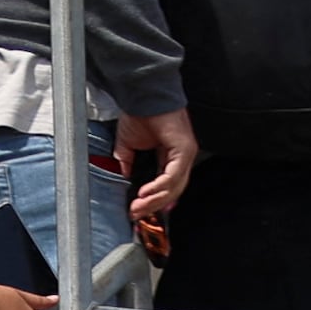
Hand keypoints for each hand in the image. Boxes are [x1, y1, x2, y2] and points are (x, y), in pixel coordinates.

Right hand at [107, 106, 198, 231]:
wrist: (142, 96)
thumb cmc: (138, 114)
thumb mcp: (127, 146)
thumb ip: (127, 163)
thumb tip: (125, 178)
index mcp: (170, 156)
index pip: (168, 186)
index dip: (155, 202)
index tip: (139, 212)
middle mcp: (182, 157)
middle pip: (172, 191)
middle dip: (152, 206)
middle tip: (135, 214)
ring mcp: (185, 154)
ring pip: (174, 187)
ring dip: (154, 200)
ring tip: (138, 206)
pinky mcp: (184, 150)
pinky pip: (173, 176)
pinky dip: (159, 187)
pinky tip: (145, 193)